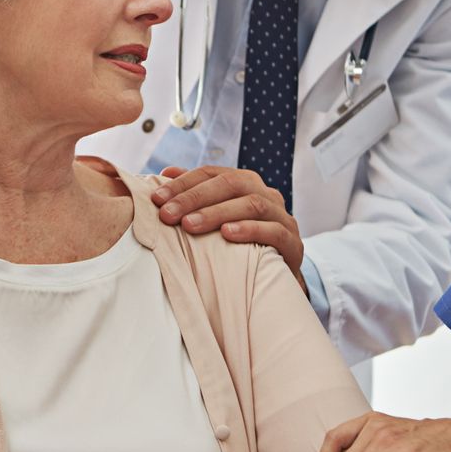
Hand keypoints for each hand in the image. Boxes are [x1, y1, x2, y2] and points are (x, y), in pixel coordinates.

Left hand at [150, 166, 304, 285]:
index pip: (211, 173)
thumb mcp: (216, 219)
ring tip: (190, 225)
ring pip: (252, 204)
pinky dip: (250, 230)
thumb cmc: (240, 245)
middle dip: (195, 197)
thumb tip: (165, 173)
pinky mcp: (294, 243)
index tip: (156, 198)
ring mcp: (282, 217)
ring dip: (218, 213)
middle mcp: (265, 194)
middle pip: (231, 183)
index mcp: (245, 183)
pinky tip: (227, 234)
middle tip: (168, 214)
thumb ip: (195, 195)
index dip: (183, 183)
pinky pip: (274, 231)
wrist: (276, 278)